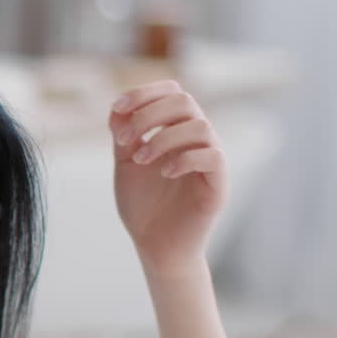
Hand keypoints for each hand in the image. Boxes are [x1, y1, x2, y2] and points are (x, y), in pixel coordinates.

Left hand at [108, 80, 228, 274]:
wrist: (155, 245)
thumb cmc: (144, 205)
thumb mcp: (125, 164)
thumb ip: (123, 135)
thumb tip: (117, 107)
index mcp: (176, 130)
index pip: (172, 92)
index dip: (145, 92)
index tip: (117, 108)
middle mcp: (197, 141)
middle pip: (185, 101)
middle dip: (149, 114)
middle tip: (124, 139)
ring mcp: (210, 161)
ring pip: (200, 126)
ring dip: (163, 138)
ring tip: (140, 159)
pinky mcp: (219, 184)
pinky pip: (213, 157)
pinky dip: (184, 159)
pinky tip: (163, 173)